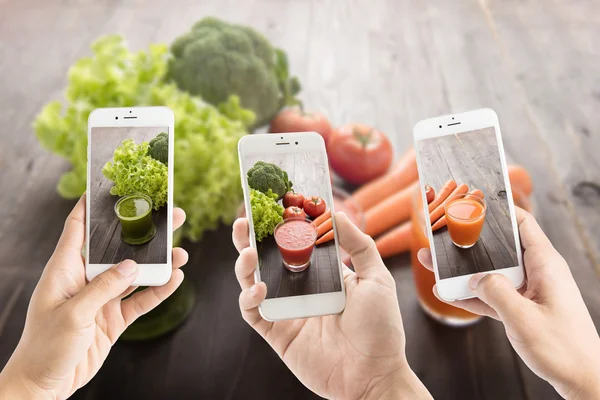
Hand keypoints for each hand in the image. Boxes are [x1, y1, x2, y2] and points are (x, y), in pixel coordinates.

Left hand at [0, 196, 188, 399]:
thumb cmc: (45, 347)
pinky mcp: (114, 317)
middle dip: (143, 231)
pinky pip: (141, 299)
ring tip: (180, 250)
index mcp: (65, 269)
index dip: (92, 206)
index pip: (78, 228)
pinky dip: (159, 290)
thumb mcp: (72, 314)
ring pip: (135, 272)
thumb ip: (103, 288)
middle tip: (169, 215)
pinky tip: (174, 279)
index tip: (112, 186)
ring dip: (158, 262)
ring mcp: (102, 298)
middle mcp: (86, 278)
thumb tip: (132, 265)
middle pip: (118, 247)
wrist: (45, 385)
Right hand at [232, 212, 431, 399]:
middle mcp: (300, 287)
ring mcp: (286, 309)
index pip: (294, 242)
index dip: (281, 224)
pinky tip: (259, 288)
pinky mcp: (276, 333)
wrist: (375, 375)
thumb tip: (337, 213)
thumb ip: (359, 245)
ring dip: (245, 264)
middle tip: (244, 221)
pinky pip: (253, 312)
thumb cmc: (381, 328)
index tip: (272, 204)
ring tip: (248, 251)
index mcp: (321, 273)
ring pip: (252, 281)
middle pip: (267, 258)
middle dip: (251, 239)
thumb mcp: (376, 279)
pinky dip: (249, 298)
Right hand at [418, 207, 599, 398]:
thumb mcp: (524, 319)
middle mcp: (537, 272)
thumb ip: (496, 293)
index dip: (499, 209)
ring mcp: (528, 291)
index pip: (522, 223)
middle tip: (444, 232)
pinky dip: (471, 294)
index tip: (473, 200)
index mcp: (545, 264)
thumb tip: (476, 277)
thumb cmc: (563, 349)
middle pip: (500, 247)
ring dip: (464, 269)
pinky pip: (491, 295)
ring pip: (491, 271)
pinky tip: (448, 293)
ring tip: (435, 262)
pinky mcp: (521, 309)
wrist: (582, 381)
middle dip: (471, 240)